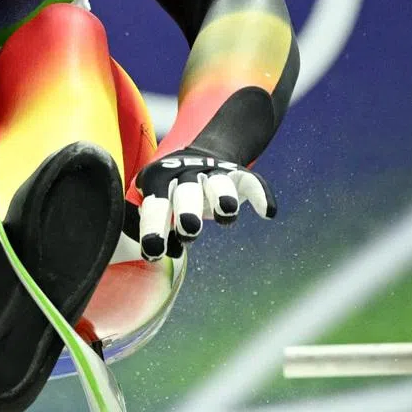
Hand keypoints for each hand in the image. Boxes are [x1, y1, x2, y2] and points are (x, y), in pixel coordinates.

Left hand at [134, 148, 275, 260]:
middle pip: (186, 192)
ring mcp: (212, 173)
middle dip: (187, 210)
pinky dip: (261, 194)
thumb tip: (143, 254)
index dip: (153, 228)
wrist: (197, 157)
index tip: (153, 251)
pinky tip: (268, 212)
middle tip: (189, 229)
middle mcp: (184, 174)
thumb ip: (146, 224)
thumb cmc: (167, 192)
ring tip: (227, 213)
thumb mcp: (150, 200)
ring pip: (218, 183)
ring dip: (222, 197)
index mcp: (157, 180)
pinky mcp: (237, 174)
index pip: (154, 205)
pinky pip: (252, 182)